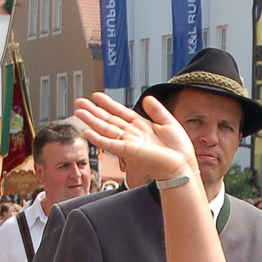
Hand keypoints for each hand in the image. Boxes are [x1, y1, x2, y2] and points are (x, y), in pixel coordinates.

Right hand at [75, 92, 197, 183]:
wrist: (182, 166)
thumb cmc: (178, 150)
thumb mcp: (169, 122)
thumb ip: (157, 110)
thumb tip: (147, 98)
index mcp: (141, 127)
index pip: (120, 112)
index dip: (108, 104)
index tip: (97, 96)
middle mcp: (132, 135)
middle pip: (109, 120)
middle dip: (94, 111)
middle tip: (79, 102)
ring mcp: (129, 143)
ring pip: (106, 129)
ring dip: (91, 121)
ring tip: (78, 112)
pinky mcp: (129, 151)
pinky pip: (110, 144)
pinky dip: (98, 139)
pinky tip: (87, 132)